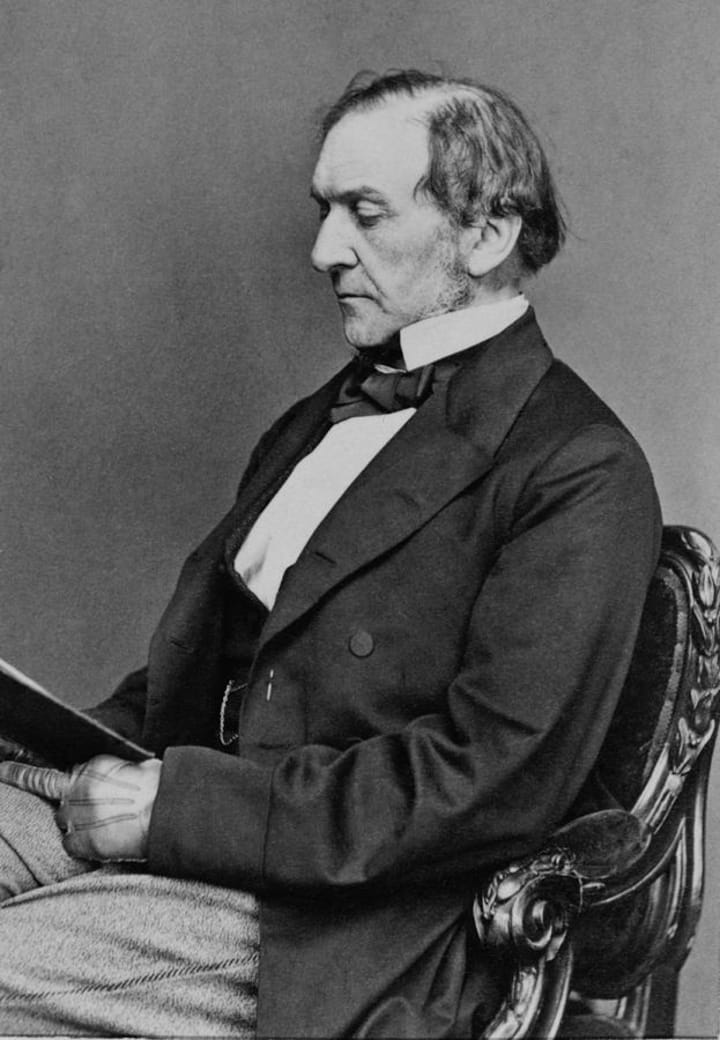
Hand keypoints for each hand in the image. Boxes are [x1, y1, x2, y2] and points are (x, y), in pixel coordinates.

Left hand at [0, 754, 161, 861]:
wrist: (167, 810)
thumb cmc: (158, 786)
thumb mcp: (133, 765)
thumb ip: (110, 772)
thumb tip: (111, 777)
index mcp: (88, 768)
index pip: (43, 774)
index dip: (20, 774)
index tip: (1, 770)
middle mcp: (76, 792)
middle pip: (59, 803)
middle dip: (75, 807)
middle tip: (103, 811)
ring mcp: (77, 818)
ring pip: (65, 823)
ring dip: (80, 825)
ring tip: (109, 825)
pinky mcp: (82, 841)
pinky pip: (71, 844)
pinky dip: (83, 845)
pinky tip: (104, 840)